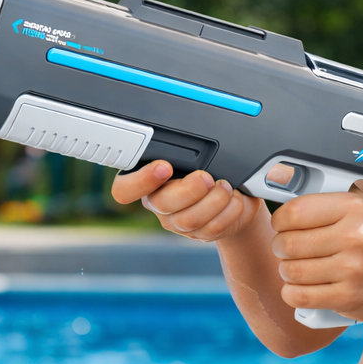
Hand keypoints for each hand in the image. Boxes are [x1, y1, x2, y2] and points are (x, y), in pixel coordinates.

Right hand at [111, 160, 263, 241]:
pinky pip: (209, 230)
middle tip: (207, 177)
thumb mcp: (200, 151)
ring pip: (187, 220)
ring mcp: (177, 221)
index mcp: (149, 178)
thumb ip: (189, 148)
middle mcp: (158, 202)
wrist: (238, 192)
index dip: (140, 181)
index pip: (124, 189)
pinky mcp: (199, 234)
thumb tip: (196, 129)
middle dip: (188, 189)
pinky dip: (228, 212)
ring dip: (213, 201)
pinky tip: (234, 200)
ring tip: (226, 187)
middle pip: (161, 204)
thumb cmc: (213, 166)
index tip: (164, 167)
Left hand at [270, 184, 362, 320]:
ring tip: (296, 265)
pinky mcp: (347, 297)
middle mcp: (354, 238)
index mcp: (354, 209)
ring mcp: (352, 270)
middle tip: (286, 247)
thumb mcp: (360, 205)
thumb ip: (326, 197)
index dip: (280, 220)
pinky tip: (300, 285)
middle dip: (280, 246)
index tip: (282, 224)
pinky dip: (291, 292)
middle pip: (288, 243)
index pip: (295, 212)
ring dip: (286, 269)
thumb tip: (283, 188)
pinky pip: (299, 296)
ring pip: (291, 271)